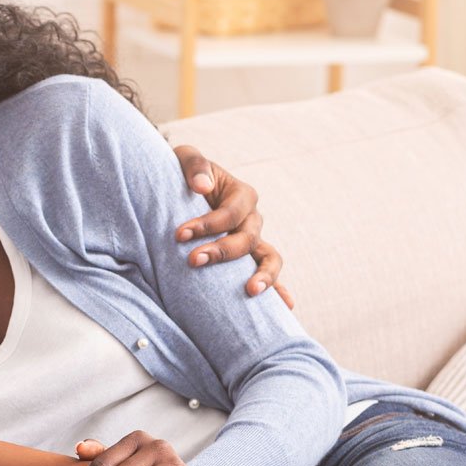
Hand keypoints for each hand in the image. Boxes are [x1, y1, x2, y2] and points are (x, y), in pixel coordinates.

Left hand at [171, 144, 293, 309]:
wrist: (181, 190)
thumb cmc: (184, 174)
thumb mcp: (185, 158)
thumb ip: (194, 166)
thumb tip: (202, 187)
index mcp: (242, 194)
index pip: (230, 213)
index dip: (207, 224)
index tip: (179, 234)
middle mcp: (252, 219)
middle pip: (247, 239)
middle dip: (221, 251)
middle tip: (193, 260)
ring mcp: (253, 241)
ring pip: (269, 258)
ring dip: (264, 276)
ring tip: (251, 291)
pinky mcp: (247, 259)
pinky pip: (268, 274)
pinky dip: (279, 289)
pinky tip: (285, 307)